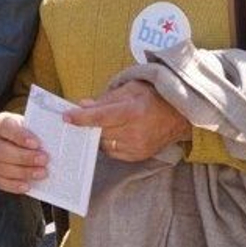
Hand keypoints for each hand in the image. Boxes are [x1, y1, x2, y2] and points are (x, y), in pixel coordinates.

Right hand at [0, 111, 48, 193]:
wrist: (18, 143)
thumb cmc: (28, 132)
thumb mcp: (32, 125)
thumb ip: (40, 128)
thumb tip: (61, 125)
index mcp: (0, 122)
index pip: (6, 127)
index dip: (20, 136)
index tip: (36, 143)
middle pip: (2, 151)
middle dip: (25, 157)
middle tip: (44, 160)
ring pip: (1, 167)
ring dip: (23, 172)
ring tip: (41, 173)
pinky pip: (0, 181)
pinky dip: (14, 185)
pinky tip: (27, 186)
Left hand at [65, 80, 191, 161]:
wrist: (178, 115)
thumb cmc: (153, 98)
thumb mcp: (131, 89)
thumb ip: (105, 99)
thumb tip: (82, 105)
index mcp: (133, 111)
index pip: (100, 117)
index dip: (81, 118)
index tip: (67, 116)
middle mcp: (135, 132)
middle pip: (100, 132)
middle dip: (90, 125)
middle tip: (82, 118)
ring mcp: (137, 147)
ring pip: (105, 144)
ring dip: (100, 135)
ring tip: (107, 124)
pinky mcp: (138, 156)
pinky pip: (114, 152)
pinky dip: (110, 143)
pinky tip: (116, 134)